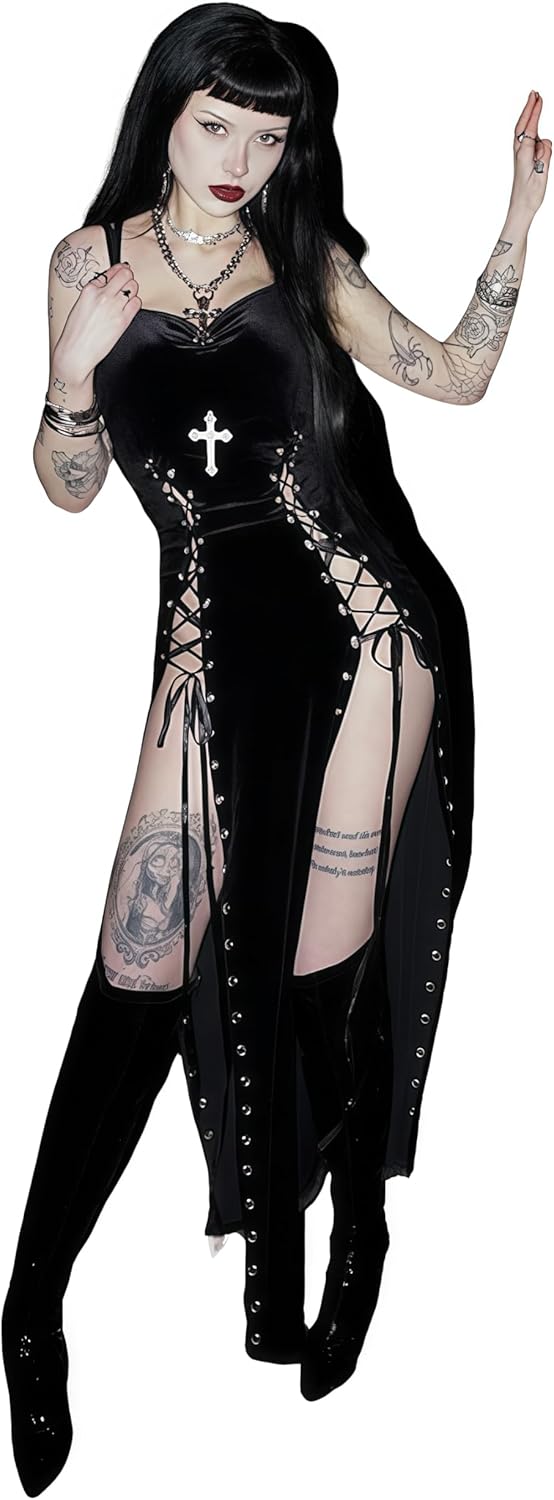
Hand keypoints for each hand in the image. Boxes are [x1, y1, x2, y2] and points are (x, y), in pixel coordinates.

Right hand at [52, 262, 141, 385]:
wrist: (76, 352)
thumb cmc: (75, 333)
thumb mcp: (80, 305)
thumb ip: (94, 293)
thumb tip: (106, 284)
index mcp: (89, 289)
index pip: (111, 271)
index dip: (118, 271)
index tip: (121, 271)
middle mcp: (103, 295)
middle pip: (125, 274)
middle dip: (127, 277)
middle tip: (126, 283)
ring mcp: (114, 307)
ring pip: (133, 287)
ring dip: (132, 290)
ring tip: (127, 297)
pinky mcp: (123, 320)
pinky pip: (137, 303)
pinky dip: (135, 303)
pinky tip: (129, 308)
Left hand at [510, 90, 550, 225]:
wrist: (520, 209)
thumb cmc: (530, 195)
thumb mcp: (540, 176)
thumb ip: (544, 156)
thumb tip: (543, 141)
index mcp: (523, 155)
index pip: (529, 128)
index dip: (534, 112)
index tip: (538, 98)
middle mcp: (520, 153)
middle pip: (523, 125)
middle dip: (529, 107)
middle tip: (534, 92)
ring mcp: (521, 155)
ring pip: (526, 131)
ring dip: (530, 116)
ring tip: (536, 100)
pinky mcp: (523, 158)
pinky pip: (530, 140)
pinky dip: (532, 131)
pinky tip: (537, 134)